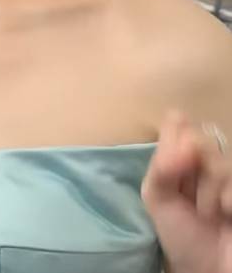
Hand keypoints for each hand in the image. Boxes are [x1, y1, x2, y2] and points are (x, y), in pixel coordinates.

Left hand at [142, 111, 231, 272]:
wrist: (207, 269)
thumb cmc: (181, 234)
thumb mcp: (157, 198)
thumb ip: (161, 165)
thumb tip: (182, 136)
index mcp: (182, 156)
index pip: (179, 124)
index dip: (174, 137)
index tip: (170, 165)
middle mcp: (208, 159)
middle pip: (200, 138)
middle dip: (189, 168)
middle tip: (189, 197)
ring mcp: (228, 175)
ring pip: (219, 161)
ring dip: (208, 192)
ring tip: (207, 214)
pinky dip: (227, 198)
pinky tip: (226, 214)